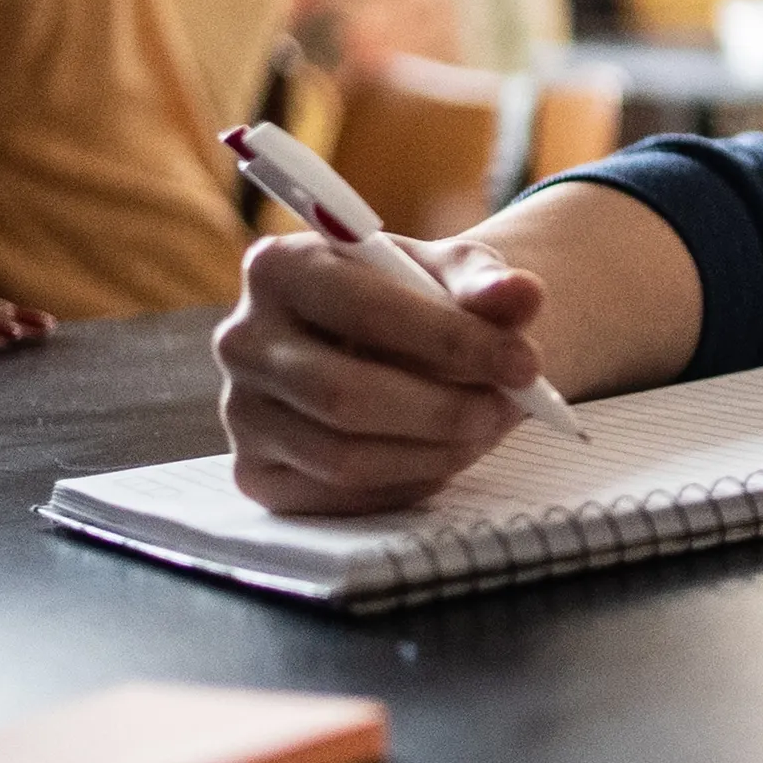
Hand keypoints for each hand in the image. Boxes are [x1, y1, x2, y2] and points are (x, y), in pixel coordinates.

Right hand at [216, 231, 549, 513]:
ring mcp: (240, 412)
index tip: (523, 362)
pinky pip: (337, 496)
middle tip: (511, 407)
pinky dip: (407, 481)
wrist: (392, 341)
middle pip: (344, 395)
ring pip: (342, 456)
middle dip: (444, 409)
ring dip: (434, 450)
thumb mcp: (456, 274)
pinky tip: (444, 453)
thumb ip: (488, 284)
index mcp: (279, 266)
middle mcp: (241, 339)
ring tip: (487, 426)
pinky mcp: (255, 472)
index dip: (450, 340)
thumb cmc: (421, 298)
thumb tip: (522, 295)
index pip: (362, 309)